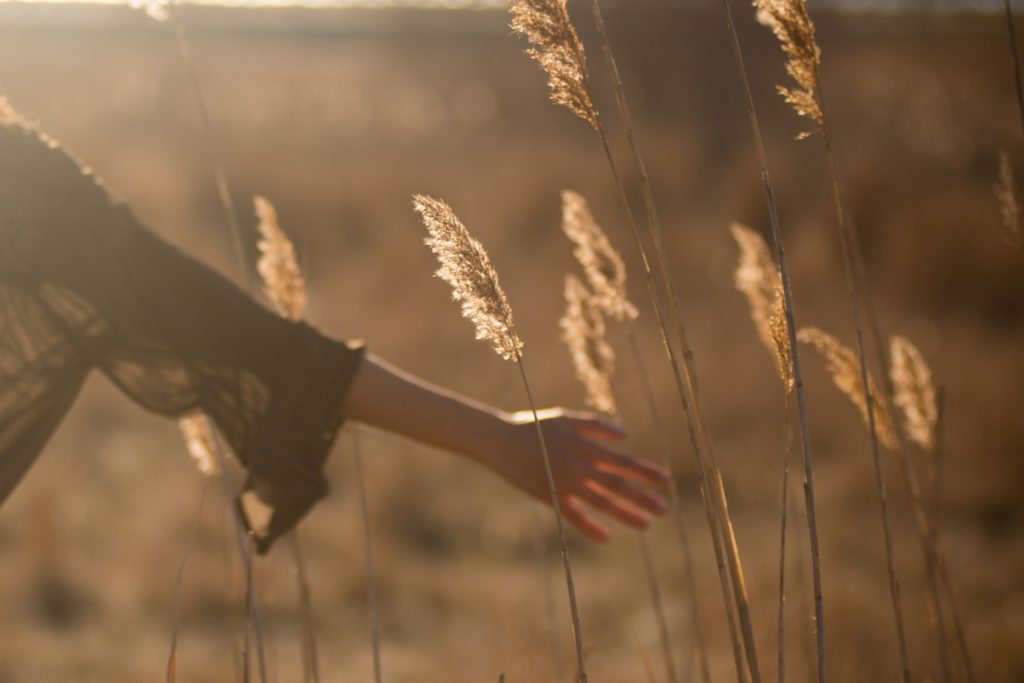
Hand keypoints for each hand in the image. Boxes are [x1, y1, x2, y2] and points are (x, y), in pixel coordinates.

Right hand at [485, 407, 669, 541]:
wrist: (499, 440)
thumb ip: (596, 426)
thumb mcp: (566, 418)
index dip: (644, 471)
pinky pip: (573, 516)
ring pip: (600, 502)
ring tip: (646, 524)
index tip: (665, 480)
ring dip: (625, 513)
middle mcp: (578, 465)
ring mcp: (564, 483)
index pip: (621, 461)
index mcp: (584, 445)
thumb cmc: (535, 426)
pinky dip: (589, 526)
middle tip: (664, 508)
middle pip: (616, 484)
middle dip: (642, 497)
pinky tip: (606, 537)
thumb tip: (625, 436)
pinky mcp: (549, 497)